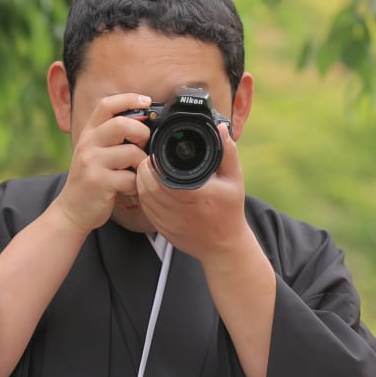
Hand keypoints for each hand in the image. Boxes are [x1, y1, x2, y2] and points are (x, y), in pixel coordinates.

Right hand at [53, 93, 153, 233]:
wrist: (72, 210)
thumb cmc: (92, 178)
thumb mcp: (96, 152)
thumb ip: (113, 137)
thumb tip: (146, 122)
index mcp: (89, 133)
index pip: (106, 105)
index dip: (129, 98)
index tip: (147, 101)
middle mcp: (88, 144)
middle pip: (121, 124)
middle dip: (142, 132)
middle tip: (145, 144)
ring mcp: (92, 163)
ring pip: (131, 152)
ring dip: (142, 163)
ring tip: (137, 172)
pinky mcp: (98, 182)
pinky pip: (130, 178)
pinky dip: (136, 185)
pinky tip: (130, 189)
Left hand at [136, 123, 250, 263]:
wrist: (224, 247)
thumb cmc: (230, 212)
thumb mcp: (234, 180)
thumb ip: (227, 153)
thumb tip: (221, 129)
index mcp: (192, 194)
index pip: (160, 174)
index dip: (152, 161)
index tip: (156, 151)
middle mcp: (177, 209)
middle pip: (147, 184)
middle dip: (144, 168)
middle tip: (149, 157)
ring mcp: (167, 221)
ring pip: (143, 196)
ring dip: (141, 180)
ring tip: (148, 169)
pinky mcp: (162, 229)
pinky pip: (145, 208)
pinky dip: (143, 194)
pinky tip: (149, 186)